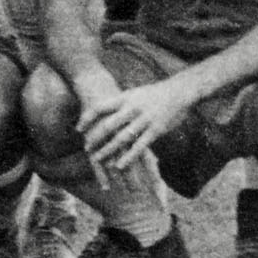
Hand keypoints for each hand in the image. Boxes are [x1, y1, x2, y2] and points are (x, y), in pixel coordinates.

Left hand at [78, 76, 192, 171]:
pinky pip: (139, 146)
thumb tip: (103, 109)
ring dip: (108, 149)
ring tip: (97, 159)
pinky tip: (119, 166)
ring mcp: (143, 120)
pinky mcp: (155, 130)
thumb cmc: (154, 94)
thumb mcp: (134, 94)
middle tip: (86, 147)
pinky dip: (128, 157)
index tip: (78, 129)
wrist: (179, 91)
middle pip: (108, 125)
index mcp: (124, 98)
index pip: (100, 107)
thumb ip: (120, 103)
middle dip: (95, 138)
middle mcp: (132, 108)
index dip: (87, 118)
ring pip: (122, 138)